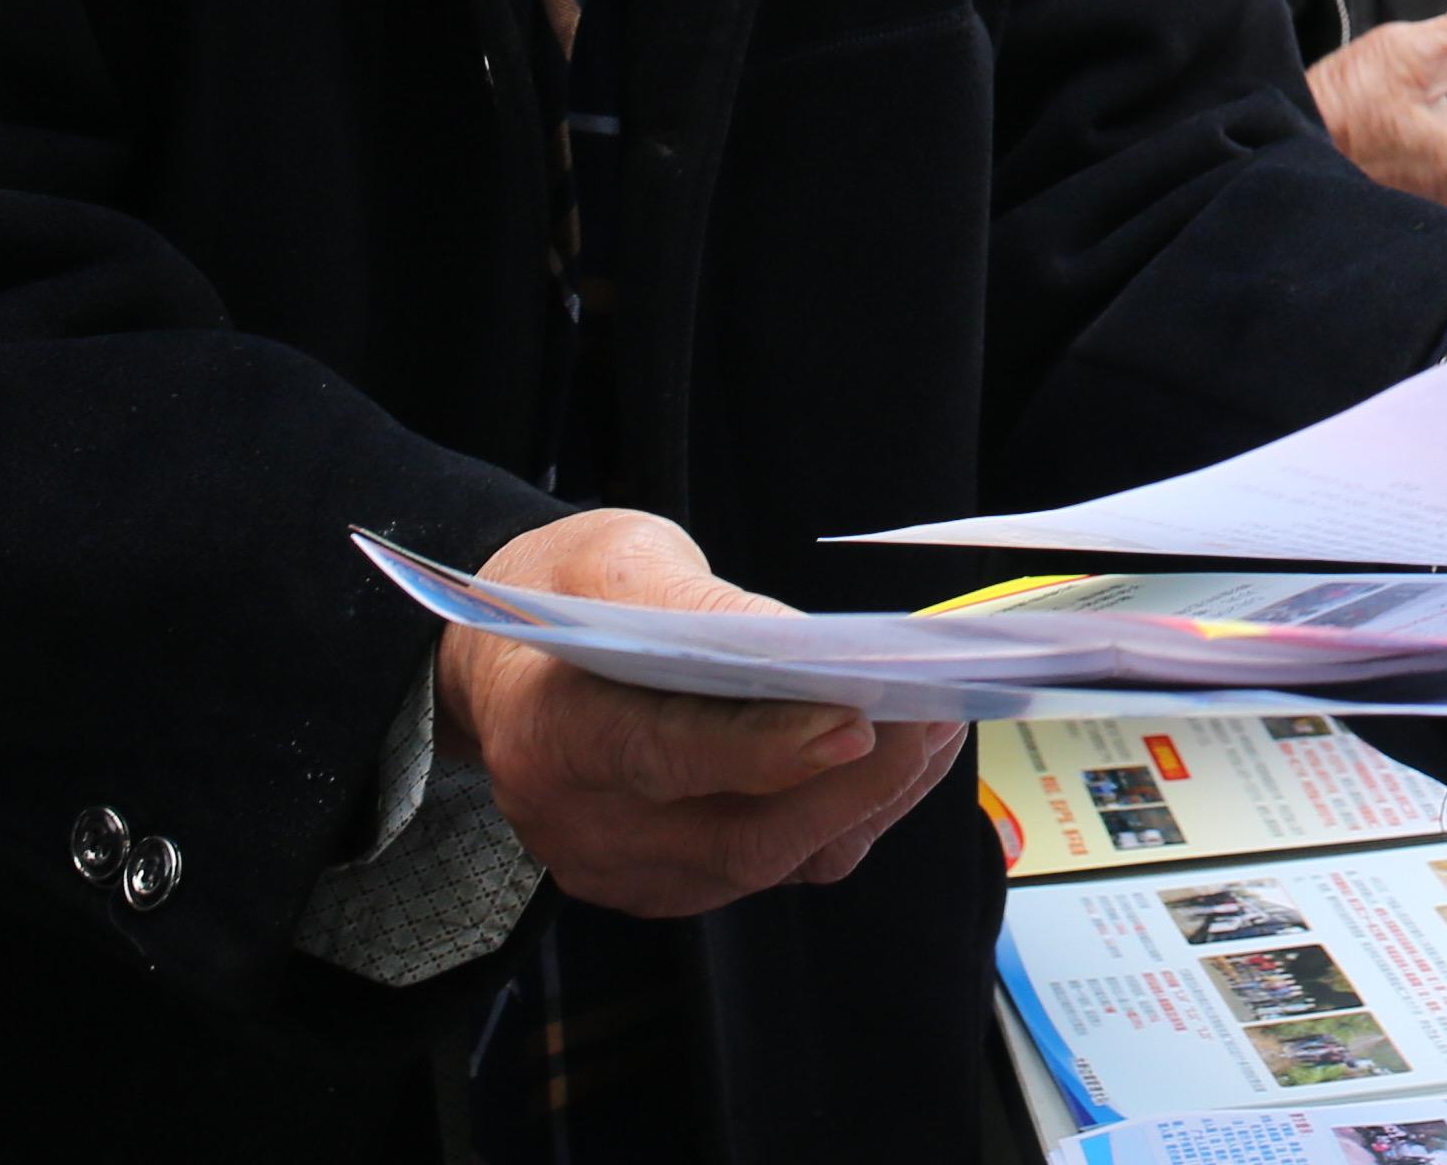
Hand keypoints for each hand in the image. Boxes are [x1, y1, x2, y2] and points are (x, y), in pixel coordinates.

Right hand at [434, 510, 963, 917]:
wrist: (509, 668)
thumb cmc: (568, 596)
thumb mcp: (619, 560)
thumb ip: (701, 603)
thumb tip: (811, 650)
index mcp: (551, 736)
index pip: (666, 758)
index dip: (765, 749)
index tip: (857, 721)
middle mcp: (583, 828)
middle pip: (736, 836)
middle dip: (851, 783)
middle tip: (937, 717)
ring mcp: (626, 873)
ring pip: (769, 863)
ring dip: (866, 802)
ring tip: (938, 728)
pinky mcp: (669, 887)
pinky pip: (776, 869)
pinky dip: (844, 817)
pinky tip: (895, 762)